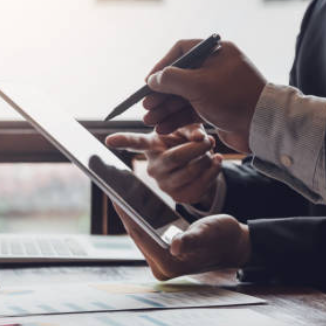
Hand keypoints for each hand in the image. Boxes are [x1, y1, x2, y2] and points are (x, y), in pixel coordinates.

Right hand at [106, 124, 222, 208]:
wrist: (198, 165)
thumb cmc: (186, 142)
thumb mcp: (187, 130)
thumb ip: (192, 128)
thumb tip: (200, 138)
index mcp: (151, 147)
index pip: (135, 143)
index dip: (122, 141)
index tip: (108, 140)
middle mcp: (153, 168)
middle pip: (175, 157)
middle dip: (197, 148)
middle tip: (209, 140)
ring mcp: (165, 185)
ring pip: (191, 171)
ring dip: (207, 159)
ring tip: (210, 151)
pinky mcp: (179, 197)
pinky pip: (201, 184)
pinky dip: (214, 170)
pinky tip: (216, 161)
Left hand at [114, 204, 250, 279]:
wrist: (234, 245)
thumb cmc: (223, 238)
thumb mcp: (208, 233)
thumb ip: (191, 240)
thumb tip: (176, 246)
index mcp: (168, 264)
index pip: (140, 235)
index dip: (126, 214)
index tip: (115, 195)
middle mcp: (161, 267)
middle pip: (136, 234)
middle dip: (125, 212)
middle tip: (112, 188)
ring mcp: (160, 262)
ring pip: (139, 233)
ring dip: (129, 214)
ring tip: (118, 192)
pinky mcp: (162, 255)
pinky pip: (145, 233)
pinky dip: (139, 218)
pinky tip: (132, 202)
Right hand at [142, 39, 266, 152]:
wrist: (263, 126)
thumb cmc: (234, 98)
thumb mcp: (198, 85)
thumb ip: (171, 79)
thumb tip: (152, 79)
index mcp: (215, 53)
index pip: (180, 52)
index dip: (161, 66)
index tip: (148, 82)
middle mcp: (215, 68)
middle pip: (179, 77)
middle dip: (160, 94)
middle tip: (146, 106)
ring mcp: (215, 89)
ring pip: (183, 97)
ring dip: (165, 109)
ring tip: (150, 121)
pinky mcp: (216, 108)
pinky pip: (190, 111)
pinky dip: (177, 119)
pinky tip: (163, 128)